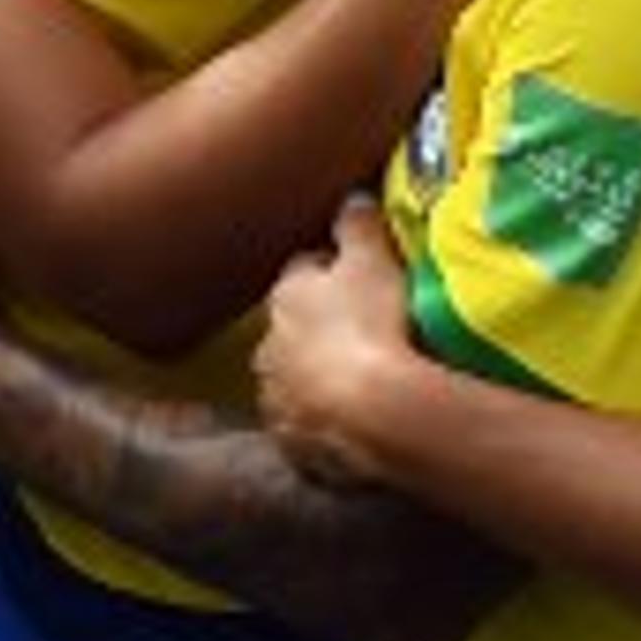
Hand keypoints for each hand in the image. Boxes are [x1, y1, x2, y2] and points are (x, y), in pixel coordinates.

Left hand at [256, 198, 425, 486]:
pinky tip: (354, 421)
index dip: (333, 271)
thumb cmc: (371, 324)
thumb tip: (351, 198)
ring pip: (295, 378)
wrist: (373, 412)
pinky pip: (306, 425)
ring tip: (360, 381)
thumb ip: (358, 223)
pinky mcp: (290, 443)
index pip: (303, 271)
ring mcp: (275, 398)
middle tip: (362, 331)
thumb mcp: (372, 259)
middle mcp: (267, 345)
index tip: (360, 276)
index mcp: (284, 295)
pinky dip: (323, 420)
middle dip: (318, 327)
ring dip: (317, 376)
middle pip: (293, 328)